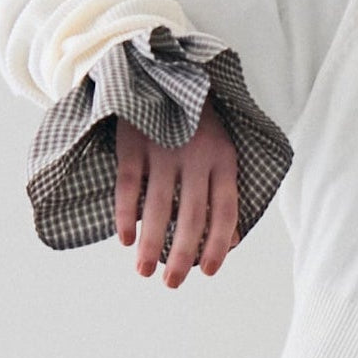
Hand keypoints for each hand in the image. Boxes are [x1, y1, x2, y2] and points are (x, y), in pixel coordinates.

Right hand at [114, 98, 241, 287]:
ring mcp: (163, 149)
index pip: (225, 210)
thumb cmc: (196, 126)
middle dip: (182, 255)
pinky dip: (125, 214)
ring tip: (145, 271)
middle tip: (173, 283)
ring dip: (151, 244)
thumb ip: (223, 191)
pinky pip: (129, 184)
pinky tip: (126, 239)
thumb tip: (232, 242)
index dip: (218, 244)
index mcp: (223, 159)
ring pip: (157, 206)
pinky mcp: (132, 142)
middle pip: (191, 215)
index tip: (208, 271)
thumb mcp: (221, 151)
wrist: (163, 74)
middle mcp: (195, 156)